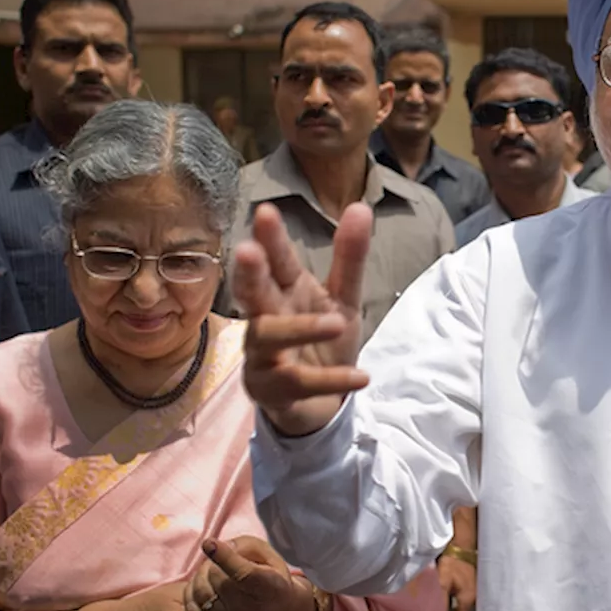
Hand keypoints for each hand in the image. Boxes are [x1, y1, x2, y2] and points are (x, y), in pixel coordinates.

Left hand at [184, 536, 315, 610]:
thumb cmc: (270, 579)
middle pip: (217, 576)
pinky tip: (206, 585)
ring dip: (203, 573)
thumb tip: (216, 547)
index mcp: (269, 588)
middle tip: (225, 559)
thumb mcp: (270, 556)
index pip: (243, 574)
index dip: (225, 558)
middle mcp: (249, 610)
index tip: (209, 543)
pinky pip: (190, 605)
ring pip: (200, 589)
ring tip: (216, 572)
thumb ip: (246, 546)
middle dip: (215, 560)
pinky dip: (192, 590)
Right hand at [233, 202, 372, 436]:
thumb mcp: (344, 299)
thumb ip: (350, 258)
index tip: (265, 212)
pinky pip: (296, 382)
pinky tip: (361, 377)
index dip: (270, 239)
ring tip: (337, 322)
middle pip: (254, 294)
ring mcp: (261, 356)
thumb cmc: (324, 343)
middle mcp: (265, 319)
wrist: (321, 403)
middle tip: (248, 251)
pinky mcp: (269, 390)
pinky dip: (330, 379)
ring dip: (301, 328)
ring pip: (269, 336)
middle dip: (251, 274)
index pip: (276, 261)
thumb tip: (360, 206)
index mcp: (285, 291)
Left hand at [437, 554, 475, 610]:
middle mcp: (470, 599)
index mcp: (466, 600)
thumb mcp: (443, 580)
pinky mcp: (466, 585)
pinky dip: (450, 609)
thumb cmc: (452, 563)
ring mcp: (470, 592)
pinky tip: (442, 609)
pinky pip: (457, 602)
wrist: (461, 544)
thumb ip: (439, 599)